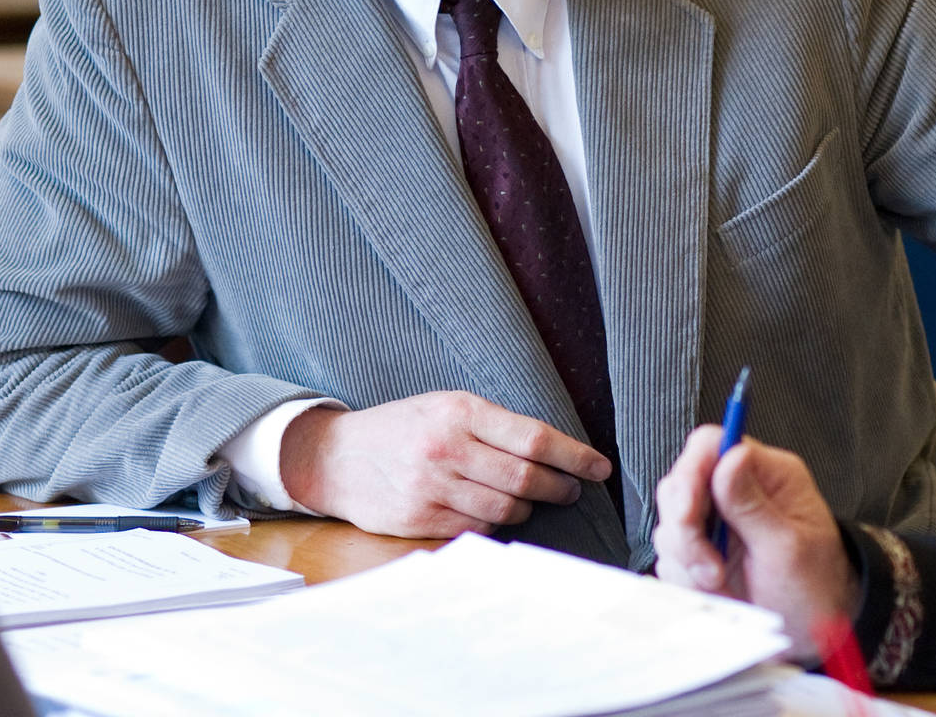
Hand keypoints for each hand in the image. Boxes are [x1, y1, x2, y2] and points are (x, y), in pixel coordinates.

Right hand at [280, 391, 610, 537]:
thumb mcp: (446, 406)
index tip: (600, 468)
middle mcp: (447, 450)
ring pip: (507, 509)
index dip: (575, 456)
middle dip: (562, 487)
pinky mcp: (420, 520)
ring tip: (534, 500)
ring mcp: (432, 489)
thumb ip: (494, 424)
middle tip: (573, 489)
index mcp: (460, 413)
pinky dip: (495, 523)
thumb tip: (552, 450)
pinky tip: (495, 512)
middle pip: (527, 478)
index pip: (535, 438)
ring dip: (529, 508)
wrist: (336, 457)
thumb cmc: (403, 427)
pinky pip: (477, 529)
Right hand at [653, 425, 859, 660]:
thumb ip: (754, 505)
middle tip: (707, 565)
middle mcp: (738, 491)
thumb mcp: (789, 548)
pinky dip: (684, 578)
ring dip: (686, 559)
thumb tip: (731, 455)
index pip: (712, 445)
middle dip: (684, 528)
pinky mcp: (702, 553)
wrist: (813, 631)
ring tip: (718, 582)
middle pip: (680, 483)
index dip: (690, 470)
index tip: (687, 512)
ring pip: (670, 523)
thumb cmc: (815, 585)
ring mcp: (716, 523)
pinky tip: (714, 590)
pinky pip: (671, 557)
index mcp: (768, 475)